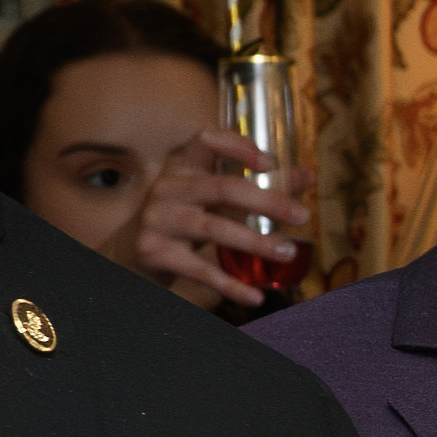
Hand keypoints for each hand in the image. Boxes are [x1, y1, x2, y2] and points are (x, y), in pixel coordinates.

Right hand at [112, 130, 291, 307]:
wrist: (128, 255)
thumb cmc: (182, 219)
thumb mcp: (211, 199)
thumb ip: (257, 185)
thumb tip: (308, 176)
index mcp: (183, 168)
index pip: (205, 140)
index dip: (236, 146)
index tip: (268, 163)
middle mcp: (168, 188)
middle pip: (223, 187)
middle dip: (268, 202)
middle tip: (302, 216)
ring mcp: (158, 220)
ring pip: (213, 228)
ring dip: (255, 242)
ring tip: (287, 252)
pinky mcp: (155, 252)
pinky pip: (199, 269)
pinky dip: (230, 285)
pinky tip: (254, 297)